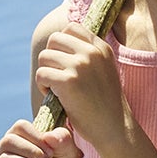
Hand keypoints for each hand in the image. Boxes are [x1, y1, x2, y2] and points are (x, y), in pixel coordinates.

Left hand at [33, 26, 126, 144]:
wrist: (114, 129)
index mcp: (101, 48)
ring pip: (44, 57)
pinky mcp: (68, 81)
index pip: (71, 28)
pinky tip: (55, 97)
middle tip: (58, 78)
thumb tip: (61, 39)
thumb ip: (89, 54)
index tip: (65, 64)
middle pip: (54, 40)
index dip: (61, 45)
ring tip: (57, 89)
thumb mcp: (104, 71)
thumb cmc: (105, 104)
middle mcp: (91, 52)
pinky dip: (43, 87)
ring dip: (46, 73)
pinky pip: (42, 74)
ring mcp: (80, 65)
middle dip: (51, 59)